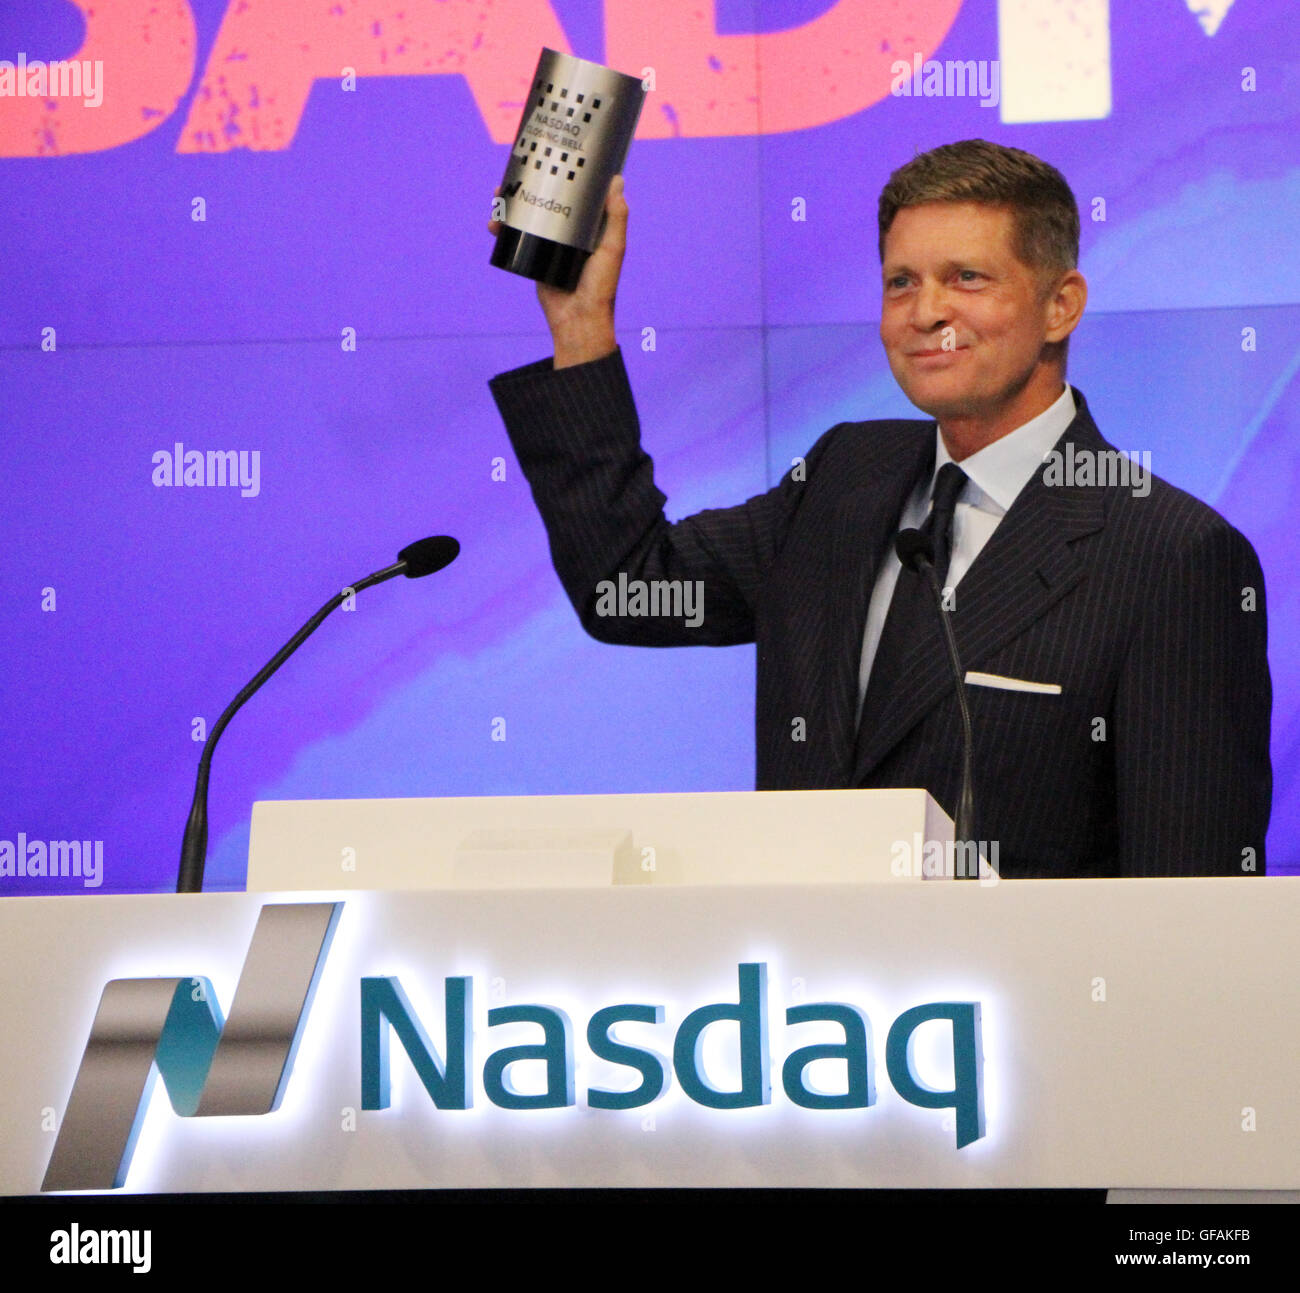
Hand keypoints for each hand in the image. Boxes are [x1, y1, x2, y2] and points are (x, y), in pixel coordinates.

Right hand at [488, 175, 626, 367]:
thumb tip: (616, 180)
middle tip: (514, 172)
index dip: (563, 173)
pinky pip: (518, 238)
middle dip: (529, 184)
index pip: (576, 192)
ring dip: (511, 204)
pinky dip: (504, 229)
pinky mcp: (536, 258)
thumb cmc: (601, 287)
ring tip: (498, 196)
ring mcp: (552, 244)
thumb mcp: (612, 248)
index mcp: (590, 226)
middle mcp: (570, 231)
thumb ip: (616, 217)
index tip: (549, 153)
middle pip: (547, 199)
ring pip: (529, 216)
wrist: (578, 321)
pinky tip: (495, 223)